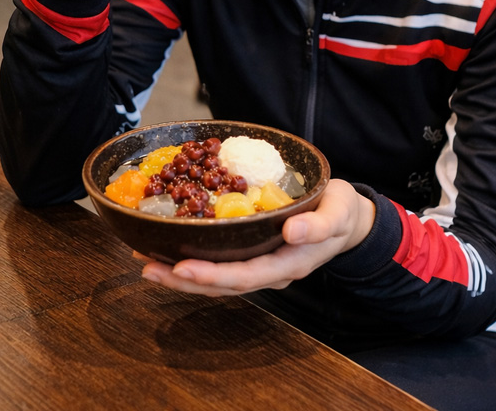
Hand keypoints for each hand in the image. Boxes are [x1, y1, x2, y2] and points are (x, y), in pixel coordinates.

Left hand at [138, 179, 375, 296]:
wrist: (348, 219)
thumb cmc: (343, 212)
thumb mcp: (339, 213)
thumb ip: (318, 225)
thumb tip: (292, 232)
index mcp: (289, 264)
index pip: (246, 276)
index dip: (213, 275)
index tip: (183, 267)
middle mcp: (270, 271)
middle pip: (223, 284)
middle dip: (184, 279)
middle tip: (148, 268)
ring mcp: (261, 265)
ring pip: (217, 278)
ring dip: (181, 274)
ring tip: (146, 262)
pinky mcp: (253, 255)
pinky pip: (220, 263)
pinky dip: (193, 261)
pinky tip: (168, 251)